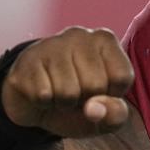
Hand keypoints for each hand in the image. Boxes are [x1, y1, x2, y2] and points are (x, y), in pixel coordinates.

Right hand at [1, 27, 134, 137]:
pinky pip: (43, 95)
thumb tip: (95, 109)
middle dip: (86, 100)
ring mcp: (51, 44)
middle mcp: (80, 35)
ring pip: (68, 92)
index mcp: (105, 40)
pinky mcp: (27, 60)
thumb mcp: (107, 114)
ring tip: (60, 93)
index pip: (122, 77)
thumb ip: (116, 115)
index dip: (112, 95)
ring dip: (64, 104)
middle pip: (96, 84)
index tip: (102, 91)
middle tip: (77, 93)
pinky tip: (43, 92)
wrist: (35, 102)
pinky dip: (43, 103)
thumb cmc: (80, 103)